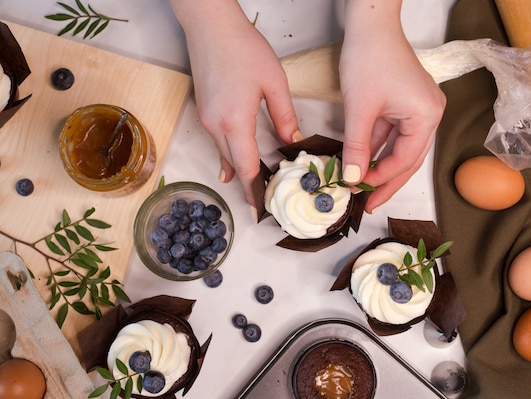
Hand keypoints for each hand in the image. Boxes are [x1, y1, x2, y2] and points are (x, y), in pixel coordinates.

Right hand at [170, 0, 300, 206]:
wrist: (210, 25)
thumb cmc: (242, 48)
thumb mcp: (274, 83)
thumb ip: (285, 116)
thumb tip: (294, 140)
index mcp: (235, 122)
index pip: (245, 168)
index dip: (254, 192)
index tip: (260, 210)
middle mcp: (216, 126)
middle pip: (233, 166)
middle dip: (248, 185)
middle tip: (265, 201)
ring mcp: (206, 119)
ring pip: (224, 154)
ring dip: (239, 170)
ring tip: (256, 185)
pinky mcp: (203, 111)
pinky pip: (217, 142)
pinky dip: (229, 154)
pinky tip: (233, 165)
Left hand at [340, 1, 445, 212]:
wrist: (370, 24)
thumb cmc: (369, 57)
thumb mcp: (359, 109)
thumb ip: (357, 148)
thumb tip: (352, 179)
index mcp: (427, 116)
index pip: (405, 159)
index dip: (381, 179)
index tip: (360, 191)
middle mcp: (430, 114)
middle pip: (408, 159)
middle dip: (387, 181)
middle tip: (370, 203)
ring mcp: (419, 108)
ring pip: (401, 148)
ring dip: (382, 165)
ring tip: (365, 188)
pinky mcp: (407, 103)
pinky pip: (394, 133)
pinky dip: (379, 147)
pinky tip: (365, 162)